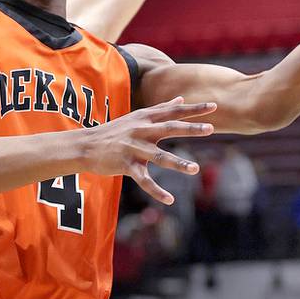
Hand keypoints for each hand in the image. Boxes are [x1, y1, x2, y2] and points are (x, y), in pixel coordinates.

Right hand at [83, 96, 215, 203]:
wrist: (85, 145)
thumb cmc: (114, 131)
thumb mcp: (137, 116)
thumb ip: (161, 109)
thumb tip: (180, 99)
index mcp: (145, 118)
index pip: (173, 111)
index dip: (193, 109)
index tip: (214, 106)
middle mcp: (141, 131)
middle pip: (169, 128)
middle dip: (190, 128)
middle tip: (211, 129)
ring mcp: (133, 148)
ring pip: (159, 156)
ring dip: (178, 163)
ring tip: (195, 169)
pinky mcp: (125, 165)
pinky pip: (143, 180)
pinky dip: (156, 191)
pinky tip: (170, 199)